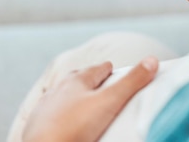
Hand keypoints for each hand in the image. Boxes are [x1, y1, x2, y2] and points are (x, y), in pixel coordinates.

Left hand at [22, 58, 157, 141]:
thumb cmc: (74, 127)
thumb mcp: (110, 102)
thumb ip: (131, 82)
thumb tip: (151, 60)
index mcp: (77, 80)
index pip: (97, 69)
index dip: (108, 69)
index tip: (112, 69)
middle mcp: (58, 90)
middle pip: (77, 80)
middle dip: (89, 81)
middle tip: (100, 84)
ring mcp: (46, 108)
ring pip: (62, 97)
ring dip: (73, 98)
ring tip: (83, 104)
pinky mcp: (37, 127)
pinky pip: (51, 116)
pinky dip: (61, 117)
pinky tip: (66, 124)